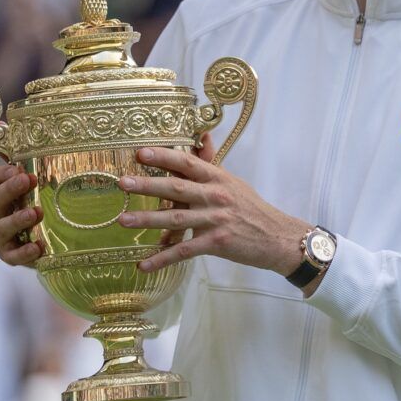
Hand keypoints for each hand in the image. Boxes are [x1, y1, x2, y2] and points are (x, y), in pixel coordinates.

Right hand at [0, 164, 43, 266]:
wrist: (47, 241)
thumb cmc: (34, 205)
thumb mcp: (31, 182)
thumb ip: (20, 159)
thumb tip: (6, 130)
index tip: (16, 168)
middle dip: (8, 190)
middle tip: (28, 180)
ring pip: (1, 228)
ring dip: (17, 220)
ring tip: (36, 213)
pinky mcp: (10, 257)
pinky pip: (12, 256)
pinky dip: (24, 252)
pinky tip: (38, 246)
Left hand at [118, 143, 308, 276]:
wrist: (277, 237)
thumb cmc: (252, 209)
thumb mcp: (234, 183)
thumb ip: (211, 165)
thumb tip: (201, 136)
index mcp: (218, 178)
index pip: (188, 163)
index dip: (164, 157)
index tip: (140, 153)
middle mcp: (216, 196)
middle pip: (177, 189)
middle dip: (147, 186)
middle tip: (122, 183)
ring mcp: (216, 220)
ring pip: (177, 220)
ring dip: (148, 220)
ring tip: (124, 220)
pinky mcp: (217, 243)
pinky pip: (185, 251)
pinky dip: (163, 258)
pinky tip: (144, 264)